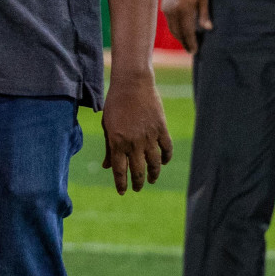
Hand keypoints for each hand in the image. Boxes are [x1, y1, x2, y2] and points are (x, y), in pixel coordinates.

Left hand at [100, 71, 172, 193]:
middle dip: (138, 182)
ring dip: (153, 174)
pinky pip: (166, 150)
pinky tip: (163, 163)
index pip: (120, 170)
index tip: (123, 192)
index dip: (121, 183)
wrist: (132, 84)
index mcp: (117, 141)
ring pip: (154, 164)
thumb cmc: (115, 104)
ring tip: (151, 180)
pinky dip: (166, 158)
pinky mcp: (161, 130)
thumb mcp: (107, 125)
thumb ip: (109, 147)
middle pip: (138, 170)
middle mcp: (134, 142)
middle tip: (138, 188)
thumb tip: (107, 167)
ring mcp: (149, 137)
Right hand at [161, 0, 211, 54]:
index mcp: (184, 9)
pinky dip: (175, 29)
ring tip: (187, 43)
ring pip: (172, 29)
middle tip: (192, 50)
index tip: (195, 51)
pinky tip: (181, 31)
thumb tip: (207, 29)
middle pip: (178, 33)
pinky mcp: (164, 8)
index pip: (187, 31)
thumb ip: (204, 14)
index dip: (191, 42)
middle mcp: (173, 12)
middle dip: (184, 43)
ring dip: (179, 37)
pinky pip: (169, 23)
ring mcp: (167, 10)